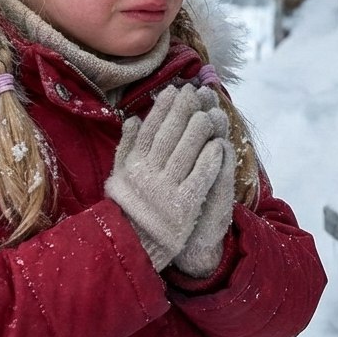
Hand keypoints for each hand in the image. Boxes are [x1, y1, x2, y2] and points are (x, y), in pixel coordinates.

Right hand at [105, 85, 229, 270]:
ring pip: (186, 152)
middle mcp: (148, 175)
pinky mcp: (184, 206)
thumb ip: (126, 147)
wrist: (135, 246)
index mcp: (133, 165)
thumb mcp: (119, 177)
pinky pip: (200, 178)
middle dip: (183, 111)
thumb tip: (133, 117)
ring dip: (199, 130)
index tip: (173, 90)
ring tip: (209, 112)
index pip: (149, 129)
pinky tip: (219, 144)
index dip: (162, 108)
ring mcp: (167, 190)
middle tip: (195, 92)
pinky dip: (209, 160)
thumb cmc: (129, 207)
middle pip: (169, 135)